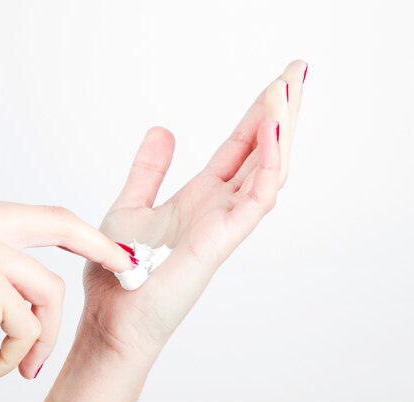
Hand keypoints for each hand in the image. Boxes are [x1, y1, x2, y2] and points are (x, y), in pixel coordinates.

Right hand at [0, 197, 132, 401]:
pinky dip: (18, 355)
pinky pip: (30, 324)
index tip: (116, 252)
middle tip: (127, 271)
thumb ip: (5, 259)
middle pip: (62, 226)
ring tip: (16, 364)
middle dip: (102, 250)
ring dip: (40, 338)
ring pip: (50, 291)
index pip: (47, 216)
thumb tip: (52, 271)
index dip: (87, 236)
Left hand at [38, 60, 306, 401]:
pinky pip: (257, 196)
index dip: (258, 115)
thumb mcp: (133, 205)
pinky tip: (273, 129)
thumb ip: (150, 170)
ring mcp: (226, 224)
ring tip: (291, 87)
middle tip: (299, 71)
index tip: (277, 82)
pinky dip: (269, 162)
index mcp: (201, 198)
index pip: (239, 148)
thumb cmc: (121, 273)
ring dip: (281, 128)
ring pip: (268, 168)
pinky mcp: (222, 240)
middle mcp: (220, 208)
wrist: (114, 319)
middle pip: (261, 151)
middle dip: (281, 111)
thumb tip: (164, 130)